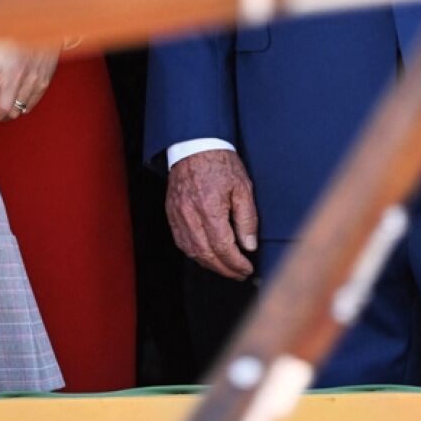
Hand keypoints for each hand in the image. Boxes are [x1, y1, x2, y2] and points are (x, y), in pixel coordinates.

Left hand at [0, 46, 58, 128]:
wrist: (45, 34)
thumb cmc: (15, 40)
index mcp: (0, 61)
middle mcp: (15, 72)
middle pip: (1, 107)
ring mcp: (31, 80)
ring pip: (14, 111)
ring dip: (2, 117)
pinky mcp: (42, 84)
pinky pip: (27, 107)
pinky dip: (17, 110)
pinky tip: (10, 107)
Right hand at [167, 148, 259, 278]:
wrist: (194, 146)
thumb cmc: (221, 163)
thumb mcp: (243, 187)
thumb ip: (247, 218)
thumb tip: (249, 245)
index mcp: (209, 208)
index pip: (223, 247)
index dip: (236, 263)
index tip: (247, 268)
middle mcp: (190, 215)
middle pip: (206, 254)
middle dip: (225, 269)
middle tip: (239, 274)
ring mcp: (177, 216)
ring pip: (192, 251)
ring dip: (210, 265)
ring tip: (227, 268)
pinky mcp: (171, 214)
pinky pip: (182, 242)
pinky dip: (196, 254)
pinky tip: (208, 256)